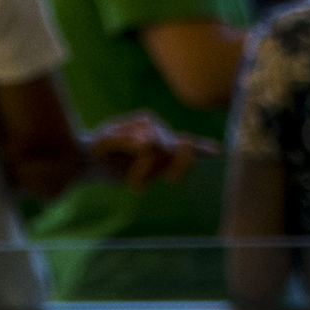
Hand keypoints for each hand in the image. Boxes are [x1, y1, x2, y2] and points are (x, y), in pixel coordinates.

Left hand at [78, 115, 204, 186]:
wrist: (91, 157)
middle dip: (154, 169)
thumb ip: (123, 141)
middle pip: (171, 149)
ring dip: (167, 172)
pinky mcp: (165, 155)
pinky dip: (204, 148)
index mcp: (145, 124)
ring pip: (183, 153)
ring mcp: (164, 139)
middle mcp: (158, 129)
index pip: (157, 145)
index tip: (132, 186)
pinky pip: (190, 149)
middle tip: (135, 186)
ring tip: (150, 183)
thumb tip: (147, 141)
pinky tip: (218, 152)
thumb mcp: (103, 146)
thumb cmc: (95, 150)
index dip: (147, 166)